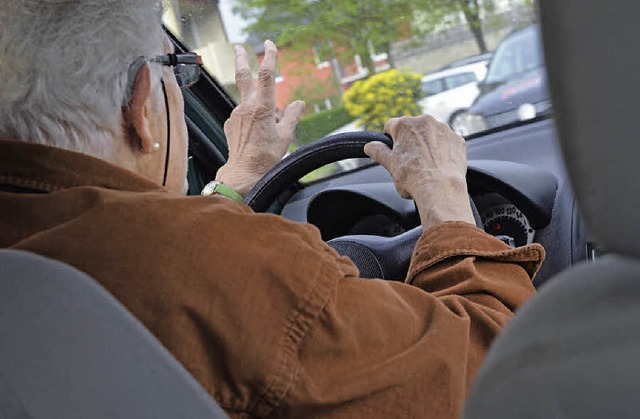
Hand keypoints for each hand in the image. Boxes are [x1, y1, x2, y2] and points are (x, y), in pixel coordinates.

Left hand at [215, 40, 304, 195]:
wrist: (243, 173)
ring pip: (248, 101)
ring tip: (267, 129)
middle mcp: (246, 107)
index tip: (270, 44)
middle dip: (241, 58)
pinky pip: (243, 115)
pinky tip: (256, 136)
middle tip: (239, 46)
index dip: (269, 56)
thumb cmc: (266, 157)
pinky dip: (252, 119)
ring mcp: (236, 114)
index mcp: (263, 107)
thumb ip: (292, 116)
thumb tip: (299, 104)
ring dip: (258, 105)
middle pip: (243, 75)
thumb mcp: (285, 136)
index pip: (266, 74)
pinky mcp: (230, 123)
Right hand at [364, 115, 474, 228]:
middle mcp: (425, 121)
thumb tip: (370, 146)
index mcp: (405, 124)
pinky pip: (447, 142)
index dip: (391, 140)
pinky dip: (443, 150)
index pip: (391, 126)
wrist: (440, 188)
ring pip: (431, 134)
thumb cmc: (413, 177)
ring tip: (426, 164)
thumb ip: (378, 151)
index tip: (394, 151)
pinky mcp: (457, 139)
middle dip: (410, 141)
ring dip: (428, 144)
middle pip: (413, 129)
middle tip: (410, 161)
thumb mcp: (389, 164)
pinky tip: (439, 165)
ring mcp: (443, 129)